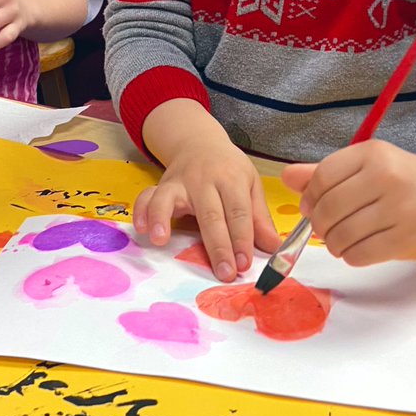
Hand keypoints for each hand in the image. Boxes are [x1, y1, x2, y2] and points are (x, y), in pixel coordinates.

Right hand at [134, 134, 279, 282]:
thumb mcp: (250, 184)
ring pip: (169, 199)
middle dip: (218, 245)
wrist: (200, 142)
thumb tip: (275, 248)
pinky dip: (141, 211)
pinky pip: (146, 196)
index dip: (242, 239)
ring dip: (162, 218)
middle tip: (225, 273)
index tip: (245, 264)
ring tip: (160, 242)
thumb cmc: (228, 169)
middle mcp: (204, 180)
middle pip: (210, 214)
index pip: (238, 212)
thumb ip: (259, 217)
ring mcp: (180, 182)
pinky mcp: (161, 185)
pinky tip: (141, 229)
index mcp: (231, 179)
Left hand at [281, 140, 415, 265]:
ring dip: (333, 243)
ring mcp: (400, 209)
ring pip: (343, 235)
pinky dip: (350, 256)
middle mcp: (387, 177)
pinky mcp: (408, 238)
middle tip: (323, 229)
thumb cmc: (400, 178)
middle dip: (319, 224)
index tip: (309, 207)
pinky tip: (355, 249)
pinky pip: (361, 254)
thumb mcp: (364, 165)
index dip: (309, 198)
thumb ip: (324, 172)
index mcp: (372, 154)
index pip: (322, 178)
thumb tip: (286, 177)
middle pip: (330, 208)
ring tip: (339, 240)